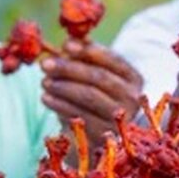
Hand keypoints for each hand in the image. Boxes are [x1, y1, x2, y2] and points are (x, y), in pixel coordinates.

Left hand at [41, 40, 143, 158]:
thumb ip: (85, 56)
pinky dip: (60, 105)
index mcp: (134, 78)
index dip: (89, 51)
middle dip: (69, 68)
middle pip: (99, 78)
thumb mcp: (94, 75)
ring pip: (88, 97)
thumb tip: (69, 42)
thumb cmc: (96, 96)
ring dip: (62, 87)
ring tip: (44, 82)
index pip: (114, 60)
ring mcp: (120, 119)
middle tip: (45, 64)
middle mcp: (132, 98)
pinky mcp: (104, 135)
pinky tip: (46, 98)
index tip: (65, 45)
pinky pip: (79, 116)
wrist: (96, 133)